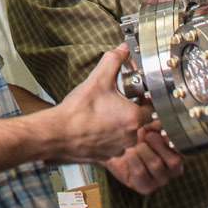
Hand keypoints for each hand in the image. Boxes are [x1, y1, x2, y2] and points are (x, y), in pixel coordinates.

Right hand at [34, 46, 153, 162]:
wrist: (57, 134)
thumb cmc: (78, 111)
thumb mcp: (97, 79)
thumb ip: (112, 61)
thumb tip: (121, 50)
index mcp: (134, 118)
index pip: (150, 108)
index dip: (142, 99)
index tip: (133, 95)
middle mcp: (130, 136)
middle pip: (137, 122)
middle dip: (128, 112)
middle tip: (114, 102)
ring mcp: (118, 149)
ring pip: (125, 135)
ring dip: (117, 125)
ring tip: (102, 114)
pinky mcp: (105, 157)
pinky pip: (112, 146)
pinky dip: (106, 137)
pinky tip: (94, 127)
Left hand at [102, 124, 183, 194]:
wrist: (119, 150)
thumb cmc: (138, 137)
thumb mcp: (149, 128)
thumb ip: (157, 126)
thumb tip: (159, 125)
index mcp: (180, 154)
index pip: (187, 153)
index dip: (178, 145)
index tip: (165, 133)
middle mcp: (175, 170)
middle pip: (174, 160)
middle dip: (157, 143)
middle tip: (147, 136)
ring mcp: (161, 180)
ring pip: (156, 164)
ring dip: (143, 150)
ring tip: (136, 146)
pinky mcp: (147, 187)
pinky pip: (140, 172)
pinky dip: (132, 159)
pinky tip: (129, 154)